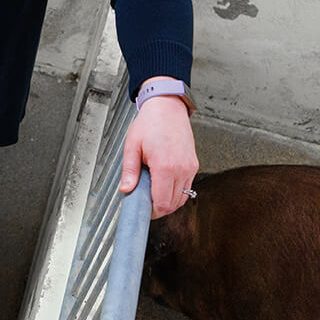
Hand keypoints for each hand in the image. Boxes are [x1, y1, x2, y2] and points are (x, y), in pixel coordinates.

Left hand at [120, 94, 198, 217]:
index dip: (152, 212)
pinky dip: (176, 192)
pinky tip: (164, 184)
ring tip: (153, 191)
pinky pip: (187, 187)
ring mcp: (190, 167)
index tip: (142, 208)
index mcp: (165, 166)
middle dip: (159, 208)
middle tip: (145, 200)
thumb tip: (126, 190)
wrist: (168, 107)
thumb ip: (130, 171)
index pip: (162, 203)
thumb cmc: (150, 123)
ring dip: (168, 201)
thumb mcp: (132, 146)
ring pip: (183, 198)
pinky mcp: (193, 165)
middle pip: (173, 204)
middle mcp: (181, 169)